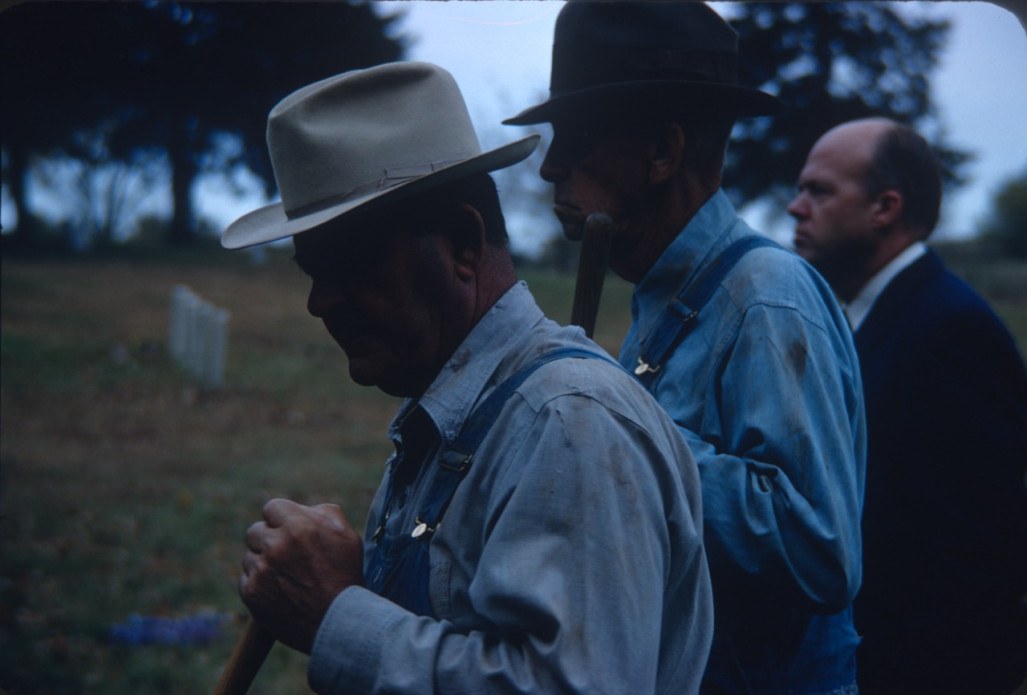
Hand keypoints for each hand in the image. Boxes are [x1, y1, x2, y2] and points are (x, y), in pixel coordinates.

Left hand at [239, 498, 363, 653]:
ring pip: (249, 555)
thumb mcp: (347, 536)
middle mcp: (276, 545)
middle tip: (285, 553)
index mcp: (299, 525)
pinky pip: (245, 578)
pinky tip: (278, 591)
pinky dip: (258, 583)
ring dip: (263, 562)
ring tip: (286, 577)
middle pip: (255, 530)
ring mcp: (261, 570)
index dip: (281, 518)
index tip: (287, 530)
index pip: (272, 507)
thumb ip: (324, 513)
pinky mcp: (252, 593)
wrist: (338, 623)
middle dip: (268, 539)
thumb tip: (304, 509)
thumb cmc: (345, 577)